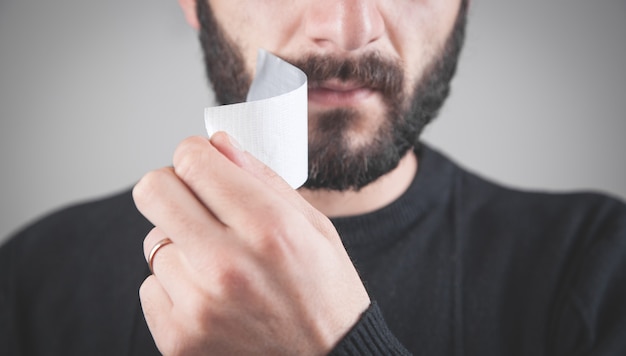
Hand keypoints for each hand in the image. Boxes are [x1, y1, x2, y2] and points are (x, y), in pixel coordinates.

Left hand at [133, 133, 369, 354]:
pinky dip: (175, 286)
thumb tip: (216, 142)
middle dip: (173, 187)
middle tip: (199, 205)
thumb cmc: (326, 293)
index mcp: (268, 228)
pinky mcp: (178, 339)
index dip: (195, 155)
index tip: (204, 165)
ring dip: (181, 246)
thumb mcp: (314, 226)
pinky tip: (211, 298)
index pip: (192, 161)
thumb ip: (262, 178)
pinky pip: (150, 286)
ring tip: (221, 268)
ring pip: (153, 242)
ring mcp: (198, 307)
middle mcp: (228, 265)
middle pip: (153, 191)